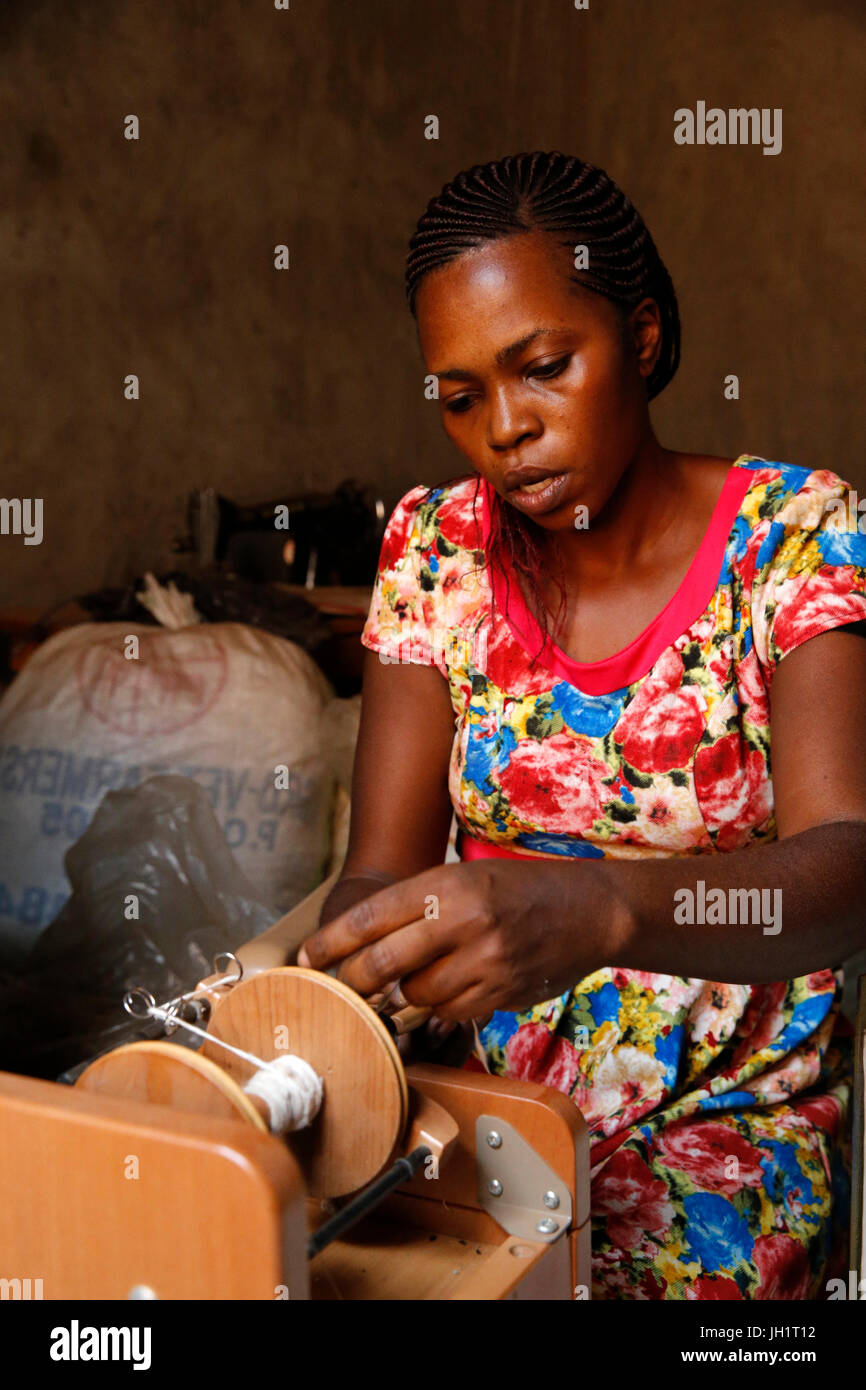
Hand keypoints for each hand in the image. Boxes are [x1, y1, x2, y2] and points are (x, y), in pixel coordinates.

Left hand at [296, 858, 622, 1021]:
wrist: (588, 911)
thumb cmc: (518, 890)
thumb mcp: (465, 879)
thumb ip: (417, 909)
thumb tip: (361, 946)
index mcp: (447, 884)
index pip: (371, 916)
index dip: (331, 942)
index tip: (307, 958)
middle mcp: (463, 921)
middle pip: (382, 964)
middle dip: (350, 981)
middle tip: (336, 988)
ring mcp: (484, 962)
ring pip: (413, 996)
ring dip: (396, 998)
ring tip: (393, 991)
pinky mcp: (500, 994)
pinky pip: (447, 1012)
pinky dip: (435, 1008)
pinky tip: (441, 993)